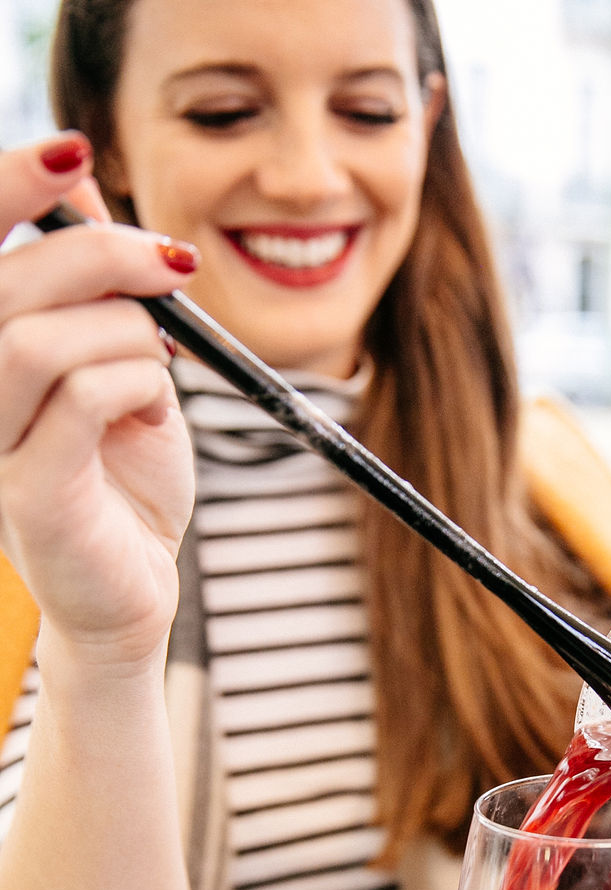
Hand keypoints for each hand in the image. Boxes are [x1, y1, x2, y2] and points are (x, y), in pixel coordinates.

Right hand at [0, 134, 198, 667]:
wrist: (135, 594)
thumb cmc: (125, 485)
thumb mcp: (121, 367)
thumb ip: (98, 293)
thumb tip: (82, 185)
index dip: (7, 187)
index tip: (73, 152)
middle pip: (2, 284)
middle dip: (98, 252)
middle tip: (171, 265)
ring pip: (32, 340)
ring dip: (123, 330)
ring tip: (165, 357)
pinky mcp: (29, 494)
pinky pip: (76, 400)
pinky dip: (134, 380)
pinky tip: (155, 398)